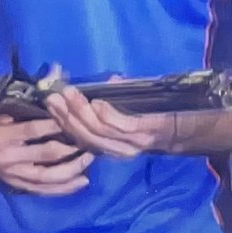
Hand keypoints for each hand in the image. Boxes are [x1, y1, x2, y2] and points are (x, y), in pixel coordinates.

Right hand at [0, 109, 92, 195]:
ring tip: (89, 162)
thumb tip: (57, 79)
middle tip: (90, 142)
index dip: (57, 123)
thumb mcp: (1, 107)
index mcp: (3, 135)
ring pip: (46, 177)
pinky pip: (41, 190)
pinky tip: (79, 182)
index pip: (35, 130)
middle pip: (46, 155)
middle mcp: (8, 157)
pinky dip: (61, 188)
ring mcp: (11, 174)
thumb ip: (29, 100)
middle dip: (71, 150)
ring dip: (71, 171)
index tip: (77, 117)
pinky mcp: (13, 184)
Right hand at [45, 84, 176, 157]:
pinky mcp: (142, 133)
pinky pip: (119, 127)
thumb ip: (110, 102)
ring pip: (97, 131)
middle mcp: (113, 149)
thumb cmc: (152, 116)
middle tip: (52, 96)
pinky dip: (106, 115)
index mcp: (106, 145)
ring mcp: (128, 143)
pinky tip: (96, 102)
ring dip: (81, 111)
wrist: (182, 128)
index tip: (48, 101)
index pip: (78, 136)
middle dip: (65, 115)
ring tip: (69, 94)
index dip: (61, 120)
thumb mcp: (126, 111)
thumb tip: (101, 84)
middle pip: (83, 134)